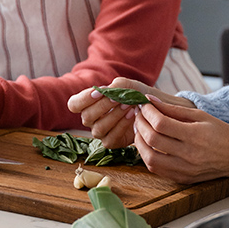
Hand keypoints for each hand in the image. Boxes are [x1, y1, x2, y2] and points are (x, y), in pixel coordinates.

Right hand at [67, 77, 192, 148]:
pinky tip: (132, 117)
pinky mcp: (112, 142)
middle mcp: (91, 119)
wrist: (154, 108)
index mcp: (89, 103)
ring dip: (114, 116)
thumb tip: (106, 91)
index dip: (84, 98)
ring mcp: (101, 132)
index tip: (100, 92)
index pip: (74, 104)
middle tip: (119, 98)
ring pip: (98, 128)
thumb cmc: (137, 94)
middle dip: (104, 106)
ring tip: (129, 105)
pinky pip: (110, 138)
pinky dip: (121, 126)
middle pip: (86, 116)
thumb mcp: (129, 85)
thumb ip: (118, 86)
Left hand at [133, 95, 228, 184]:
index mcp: (195, 136)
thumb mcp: (200, 115)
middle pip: (153, 140)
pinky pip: (157, 170)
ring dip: (140, 142)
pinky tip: (148, 145)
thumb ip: (174, 109)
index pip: (161, 124)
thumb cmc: (221, 132)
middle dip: (141, 125)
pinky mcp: (182, 179)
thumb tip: (151, 100)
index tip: (144, 105)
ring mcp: (185, 170)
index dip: (148, 113)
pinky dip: (147, 157)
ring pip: (150, 159)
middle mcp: (189, 155)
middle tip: (140, 115)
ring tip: (141, 130)